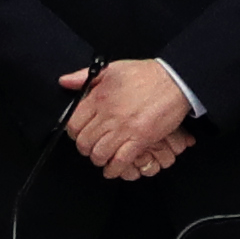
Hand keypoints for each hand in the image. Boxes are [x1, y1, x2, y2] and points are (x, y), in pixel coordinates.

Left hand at [59, 57, 196, 181]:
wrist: (174, 80)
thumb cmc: (146, 74)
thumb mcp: (112, 68)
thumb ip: (85, 76)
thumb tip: (65, 82)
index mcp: (99, 97)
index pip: (73, 124)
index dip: (74, 133)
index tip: (79, 134)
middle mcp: (108, 115)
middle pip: (84, 142)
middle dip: (85, 148)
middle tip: (92, 146)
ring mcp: (124, 128)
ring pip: (99, 154)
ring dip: (99, 159)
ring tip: (103, 157)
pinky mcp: (140, 139)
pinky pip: (120, 161)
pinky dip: (114, 169)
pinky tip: (112, 169)